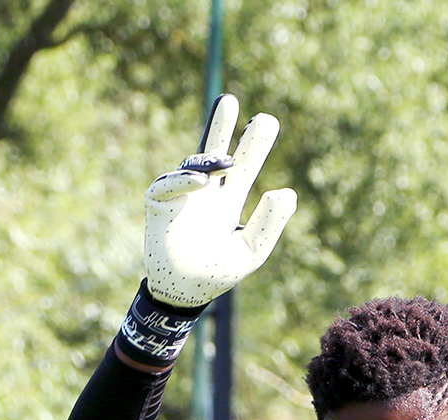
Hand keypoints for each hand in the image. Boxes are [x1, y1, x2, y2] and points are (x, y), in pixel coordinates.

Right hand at [144, 94, 297, 307]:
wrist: (185, 292)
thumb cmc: (218, 271)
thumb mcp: (253, 249)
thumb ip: (270, 222)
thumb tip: (287, 190)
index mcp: (229, 199)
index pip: (243, 164)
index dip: (252, 142)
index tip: (264, 120)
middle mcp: (207, 192)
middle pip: (216, 152)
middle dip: (222, 126)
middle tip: (231, 100)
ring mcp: (183, 196)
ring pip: (193, 165)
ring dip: (209, 155)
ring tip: (227, 156)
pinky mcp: (160, 205)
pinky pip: (168, 186)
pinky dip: (184, 181)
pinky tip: (203, 181)